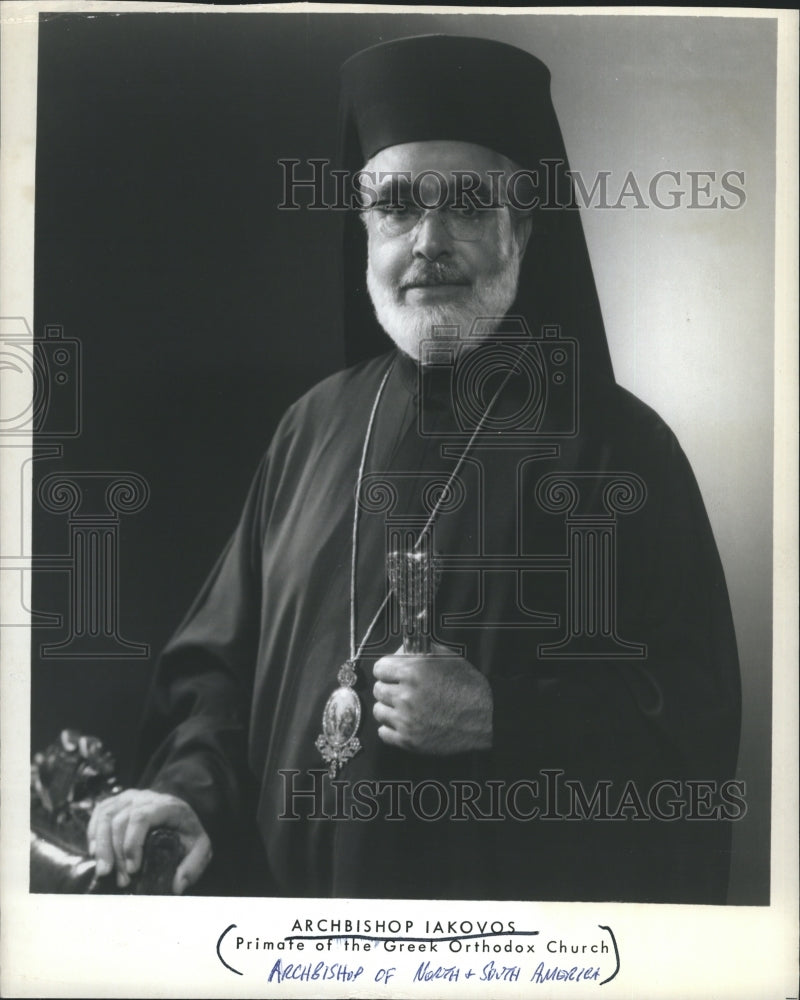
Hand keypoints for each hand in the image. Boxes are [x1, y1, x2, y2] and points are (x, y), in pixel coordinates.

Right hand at [87, 788, 211, 893]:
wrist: (180, 814)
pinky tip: (95, 853)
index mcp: (167, 805)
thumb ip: (194, 865)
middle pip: (120, 820)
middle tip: (121, 880)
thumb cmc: (188, 832)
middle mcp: (145, 797)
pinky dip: (94, 833)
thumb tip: (176, 886)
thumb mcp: (201, 847)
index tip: (133, 870)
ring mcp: (129, 797)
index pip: (142, 817)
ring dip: (101, 846)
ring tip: (104, 871)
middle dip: (117, 853)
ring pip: (106, 816)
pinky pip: (99, 813)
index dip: (132, 844)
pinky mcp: (117, 802)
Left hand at [372, 643, 492, 754]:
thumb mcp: (447, 658)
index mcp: (413, 671)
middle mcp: (406, 695)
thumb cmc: (468, 687)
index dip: (387, 669)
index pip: (380, 668)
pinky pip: (383, 733)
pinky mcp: (409, 740)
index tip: (392, 674)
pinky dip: (391, 728)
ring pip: (378, 711)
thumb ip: (420, 651)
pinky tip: (405, 723)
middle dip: (389, 688)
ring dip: (389, 708)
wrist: (486, 718)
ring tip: (404, 708)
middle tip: (401, 691)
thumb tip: (400, 650)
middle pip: (378, 689)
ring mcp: (406, 720)